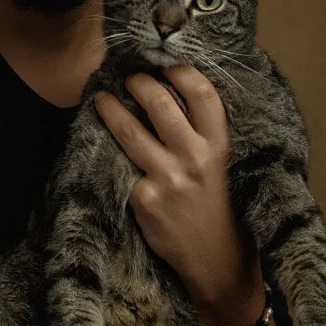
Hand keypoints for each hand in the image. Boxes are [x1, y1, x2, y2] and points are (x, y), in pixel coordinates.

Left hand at [94, 65, 255, 306]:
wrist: (217, 262)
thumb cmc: (219, 208)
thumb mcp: (225, 168)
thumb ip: (205, 136)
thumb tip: (171, 96)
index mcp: (220, 147)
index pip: (202, 94)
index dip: (181, 71)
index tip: (166, 63)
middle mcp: (195, 159)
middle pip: (159, 104)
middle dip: (139, 83)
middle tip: (128, 77)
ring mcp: (168, 179)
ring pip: (130, 132)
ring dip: (111, 109)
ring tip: (101, 99)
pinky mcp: (145, 200)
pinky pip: (124, 169)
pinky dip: (113, 158)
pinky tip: (106, 150)